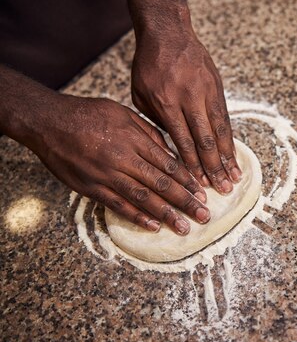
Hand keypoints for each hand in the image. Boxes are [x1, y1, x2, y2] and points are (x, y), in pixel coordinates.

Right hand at [30, 95, 210, 234]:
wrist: (48, 122)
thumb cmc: (89, 115)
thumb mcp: (124, 114)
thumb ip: (149, 134)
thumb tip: (172, 154)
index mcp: (135, 139)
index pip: (169, 164)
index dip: (188, 181)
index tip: (203, 193)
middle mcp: (124, 159)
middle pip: (162, 184)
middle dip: (185, 202)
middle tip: (204, 215)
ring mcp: (108, 175)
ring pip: (143, 198)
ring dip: (166, 215)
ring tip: (184, 227)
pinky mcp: (92, 188)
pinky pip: (118, 206)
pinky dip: (137, 217)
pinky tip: (153, 226)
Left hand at [131, 30, 241, 194]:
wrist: (168, 33)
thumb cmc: (149, 66)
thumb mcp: (141, 94)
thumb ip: (155, 121)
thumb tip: (171, 148)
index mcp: (165, 102)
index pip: (182, 140)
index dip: (192, 164)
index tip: (199, 184)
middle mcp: (189, 98)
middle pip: (204, 139)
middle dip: (214, 167)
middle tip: (222, 189)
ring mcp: (206, 92)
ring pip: (219, 130)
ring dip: (228, 157)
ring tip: (234, 177)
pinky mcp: (217, 87)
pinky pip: (225, 118)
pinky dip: (230, 139)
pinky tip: (234, 154)